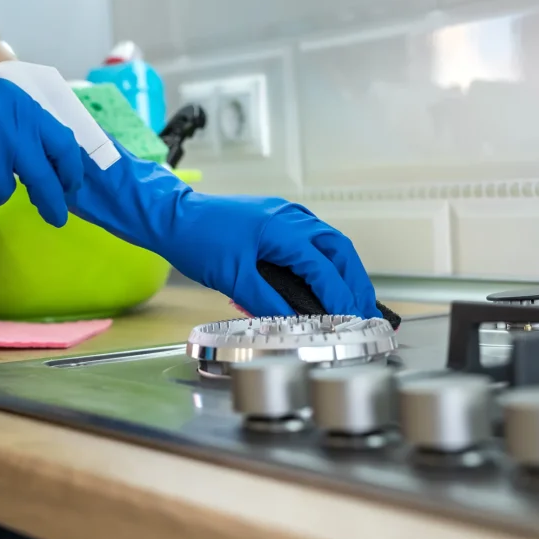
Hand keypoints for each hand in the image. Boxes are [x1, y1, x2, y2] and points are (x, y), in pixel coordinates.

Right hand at [0, 77, 82, 226]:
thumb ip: (16, 126)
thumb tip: (54, 161)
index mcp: (12, 101)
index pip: (60, 139)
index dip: (71, 168)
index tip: (74, 186)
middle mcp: (2, 119)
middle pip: (43, 173)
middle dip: (53, 200)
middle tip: (58, 217)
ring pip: (7, 191)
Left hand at [159, 194, 380, 318]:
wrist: (173, 216)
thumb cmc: (199, 241)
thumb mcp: (233, 279)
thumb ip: (267, 302)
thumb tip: (294, 323)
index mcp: (284, 229)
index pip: (323, 268)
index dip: (340, 298)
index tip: (352, 322)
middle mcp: (292, 217)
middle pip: (339, 250)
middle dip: (355, 282)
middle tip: (365, 312)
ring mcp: (285, 215)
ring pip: (328, 243)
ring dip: (343, 271)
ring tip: (352, 300)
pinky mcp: (276, 219)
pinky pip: (311, 239)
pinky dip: (325, 261)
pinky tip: (325, 280)